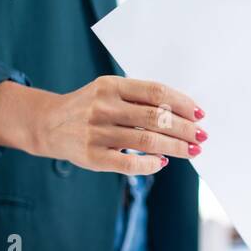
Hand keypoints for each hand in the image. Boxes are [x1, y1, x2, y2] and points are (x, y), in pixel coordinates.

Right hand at [31, 76, 206, 174]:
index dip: (181, 103)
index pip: (155, 92)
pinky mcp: (93, 157)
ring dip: (175, 147)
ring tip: (192, 150)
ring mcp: (97, 132)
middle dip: (184, 128)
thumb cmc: (89, 108)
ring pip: (147, 141)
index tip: (199, 113)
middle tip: (202, 135)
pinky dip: (151, 164)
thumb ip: (139, 98)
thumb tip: (182, 112)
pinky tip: (162, 163)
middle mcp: (103, 107)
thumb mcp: (108, 92)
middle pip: (156, 117)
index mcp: (111, 85)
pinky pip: (129, 163)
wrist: (48, 124)